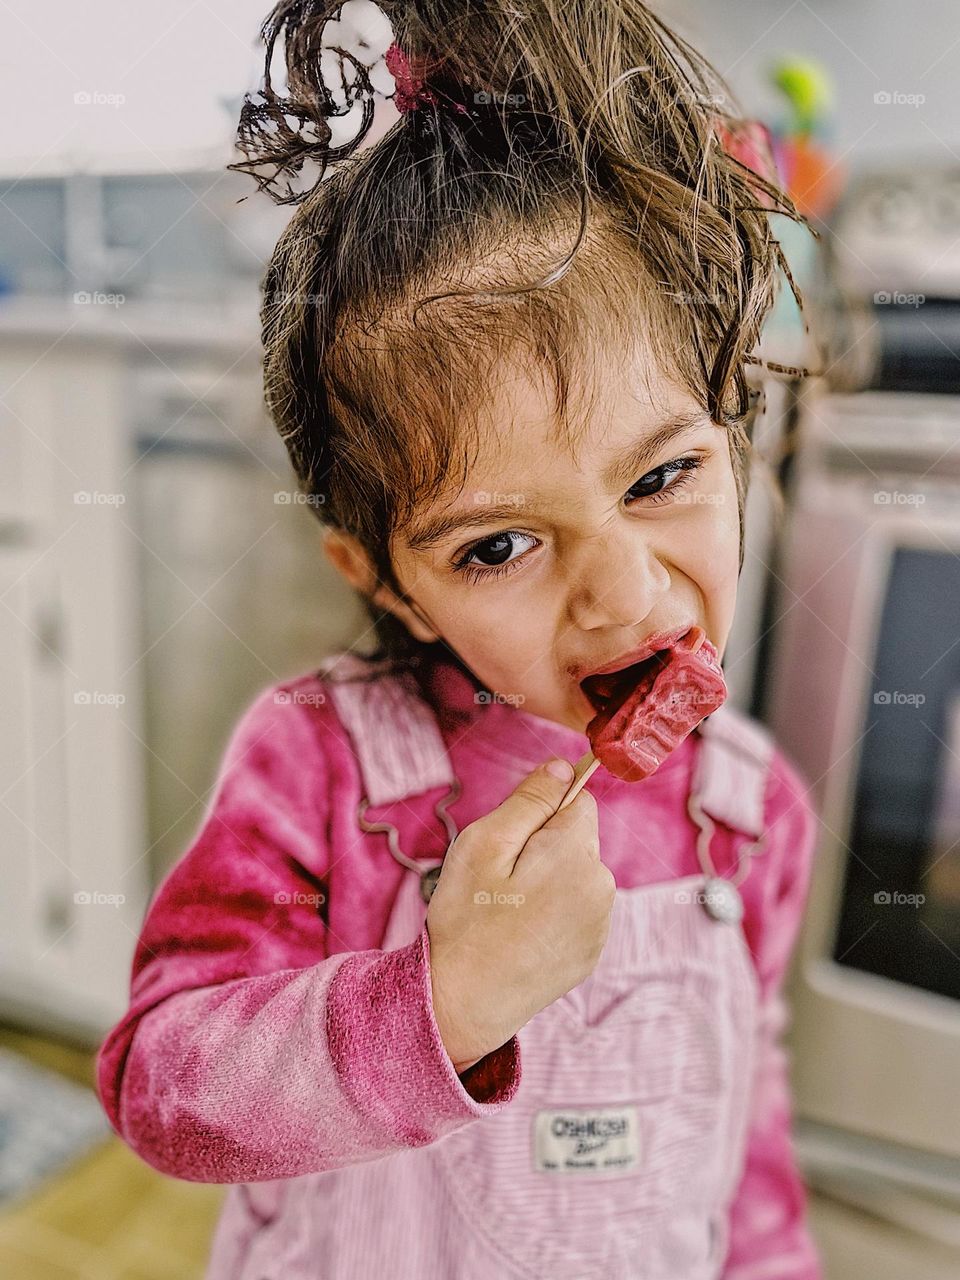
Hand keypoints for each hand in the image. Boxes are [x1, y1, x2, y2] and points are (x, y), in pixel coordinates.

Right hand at [426, 758, 615, 1072]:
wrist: (465, 1003)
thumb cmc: (467, 920)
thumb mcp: (484, 844)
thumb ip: (530, 799)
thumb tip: (565, 766)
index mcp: (577, 853)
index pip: (578, 801)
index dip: (540, 813)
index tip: (510, 843)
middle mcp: (602, 886)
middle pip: (578, 838)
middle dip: (544, 847)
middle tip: (501, 881)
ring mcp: (601, 923)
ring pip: (577, 873)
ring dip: (550, 880)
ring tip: (509, 912)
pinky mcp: (592, 951)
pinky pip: (577, 909)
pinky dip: (554, 913)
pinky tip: (522, 935)